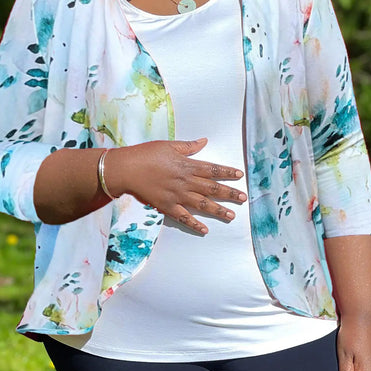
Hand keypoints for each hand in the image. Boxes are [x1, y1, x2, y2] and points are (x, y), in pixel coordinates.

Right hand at [105, 138, 245, 233]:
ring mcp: (177, 195)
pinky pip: (184, 217)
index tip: (240, 176)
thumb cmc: (146, 154)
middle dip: (229, 193)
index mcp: (187, 165)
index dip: (227, 172)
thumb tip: (204, 141)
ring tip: (232, 215)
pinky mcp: (167, 206)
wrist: (126, 169)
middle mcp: (185, 181)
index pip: (212, 169)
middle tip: (243, 198)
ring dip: (218, 210)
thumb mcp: (169, 145)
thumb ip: (188, 146)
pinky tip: (205, 229)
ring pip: (202, 204)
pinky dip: (194, 224)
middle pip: (212, 188)